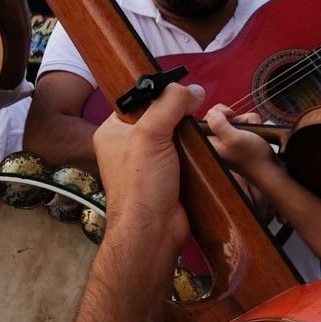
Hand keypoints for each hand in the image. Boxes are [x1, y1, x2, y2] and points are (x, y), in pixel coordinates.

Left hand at [91, 81, 200, 255]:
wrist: (153, 231)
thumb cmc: (140, 184)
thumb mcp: (150, 134)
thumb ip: (169, 105)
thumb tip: (192, 90)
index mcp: (112, 131)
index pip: (136, 100)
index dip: (157, 94)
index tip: (179, 91)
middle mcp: (128, 146)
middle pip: (159, 117)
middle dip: (178, 115)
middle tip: (195, 110)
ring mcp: (148, 163)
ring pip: (174, 137)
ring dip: (190, 134)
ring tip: (202, 130)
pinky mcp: (168, 177)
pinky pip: (184, 156)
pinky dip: (197, 152)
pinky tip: (207, 147)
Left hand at [201, 104, 282, 216]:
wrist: (271, 170)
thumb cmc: (252, 156)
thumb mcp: (233, 137)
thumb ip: (218, 124)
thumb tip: (211, 112)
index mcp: (210, 143)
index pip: (205, 120)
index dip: (217, 113)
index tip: (229, 114)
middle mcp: (218, 142)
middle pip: (222, 117)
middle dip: (237, 119)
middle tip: (243, 128)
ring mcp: (231, 141)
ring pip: (237, 120)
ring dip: (248, 123)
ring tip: (253, 134)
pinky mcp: (242, 141)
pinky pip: (246, 125)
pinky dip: (253, 127)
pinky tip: (258, 136)